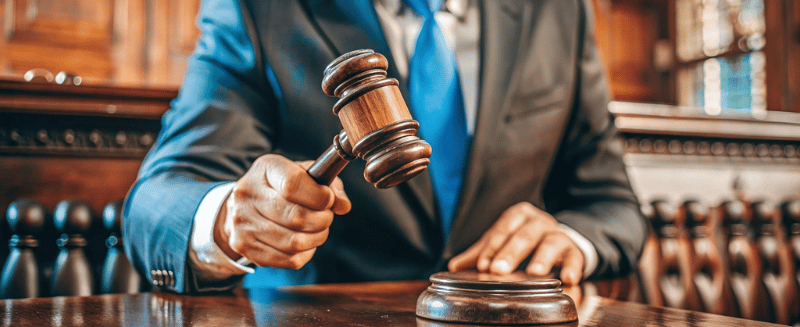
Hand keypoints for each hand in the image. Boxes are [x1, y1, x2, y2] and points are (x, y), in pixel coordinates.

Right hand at [213, 154, 350, 268]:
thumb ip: (330, 185)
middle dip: (322, 220)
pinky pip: (289, 259)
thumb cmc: (282, 187)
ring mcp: (244, 223)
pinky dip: (306, 253)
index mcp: (265, 169)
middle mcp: (248, 195)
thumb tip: (343, 206)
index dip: (319, 196)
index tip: (329, 200)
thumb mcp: (306, 174)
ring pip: (295, 242)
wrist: (243, 205)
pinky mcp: (246, 247)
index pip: (294, 184)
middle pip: (296, 217)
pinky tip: (306, 242)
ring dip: (316, 238)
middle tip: (326, 217)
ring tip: (318, 229)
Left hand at [447, 202, 584, 283]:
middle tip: (499, 270)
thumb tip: (453, 266)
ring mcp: (559, 235)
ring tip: (534, 273)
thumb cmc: (524, 240)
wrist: (559, 240)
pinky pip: (576, 258)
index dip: (493, 247)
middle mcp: (540, 222)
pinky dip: (573, 267)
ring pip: (552, 242)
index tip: (484, 265)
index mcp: (519, 215)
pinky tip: (568, 279)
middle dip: (512, 252)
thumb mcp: (502, 242)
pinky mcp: (575, 251)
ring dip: (543, 257)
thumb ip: (480, 253)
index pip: (503, 228)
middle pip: (525, 234)